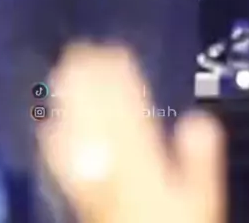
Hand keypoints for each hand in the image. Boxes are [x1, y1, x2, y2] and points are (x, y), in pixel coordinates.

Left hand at [39, 45, 224, 222]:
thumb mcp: (200, 198)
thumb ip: (200, 159)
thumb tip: (199, 121)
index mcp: (140, 158)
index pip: (126, 106)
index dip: (120, 76)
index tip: (116, 51)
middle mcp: (110, 163)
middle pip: (94, 111)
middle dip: (87, 79)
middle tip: (81, 49)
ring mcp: (89, 176)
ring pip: (74, 128)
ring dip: (68, 98)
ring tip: (62, 71)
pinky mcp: (75, 192)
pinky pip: (58, 161)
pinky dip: (54, 137)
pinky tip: (48, 125)